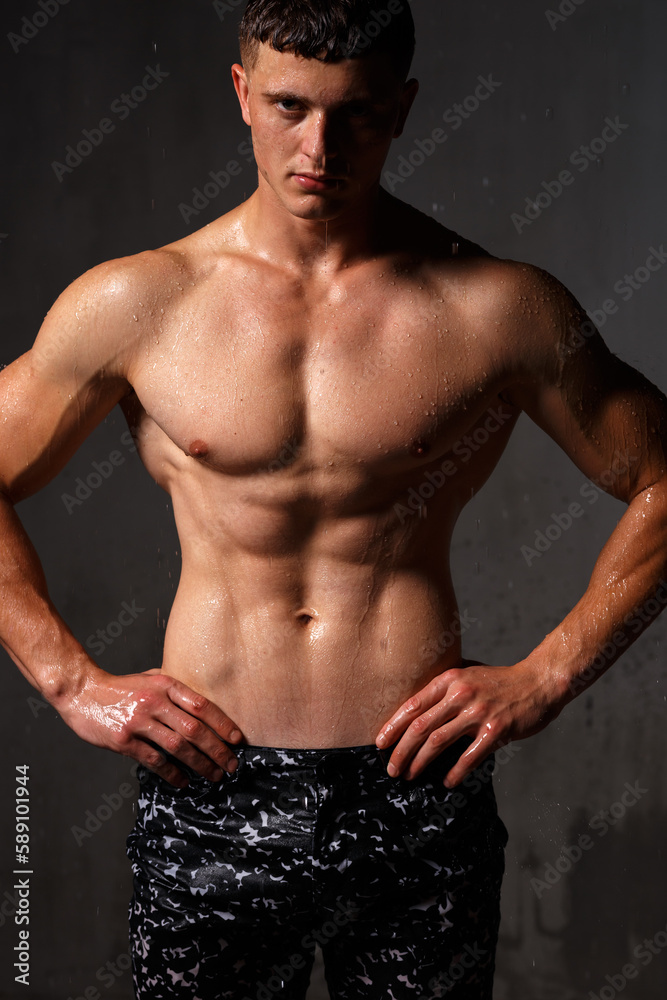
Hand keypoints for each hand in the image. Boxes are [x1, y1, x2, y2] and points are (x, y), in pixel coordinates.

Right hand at [54, 666, 243, 786]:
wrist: (82, 691)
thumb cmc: (120, 687)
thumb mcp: (150, 677)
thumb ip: (174, 689)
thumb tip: (203, 705)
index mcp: (165, 685)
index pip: (201, 705)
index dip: (222, 723)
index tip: (236, 739)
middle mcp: (154, 702)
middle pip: (194, 729)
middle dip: (217, 750)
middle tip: (231, 765)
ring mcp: (138, 721)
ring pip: (178, 746)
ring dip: (200, 764)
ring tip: (214, 776)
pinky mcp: (123, 740)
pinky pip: (154, 760)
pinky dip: (171, 773)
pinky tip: (183, 781)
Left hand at [375, 657, 564, 786]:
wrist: (538, 682)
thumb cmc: (499, 682)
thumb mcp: (468, 675)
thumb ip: (445, 689)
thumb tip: (417, 710)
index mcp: (450, 680)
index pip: (413, 705)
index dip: (393, 726)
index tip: (380, 743)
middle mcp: (461, 695)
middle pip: (420, 726)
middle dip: (401, 751)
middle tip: (392, 769)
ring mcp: (478, 712)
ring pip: (438, 741)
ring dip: (420, 762)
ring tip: (410, 776)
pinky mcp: (497, 730)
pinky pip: (469, 756)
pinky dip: (455, 772)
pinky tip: (447, 782)